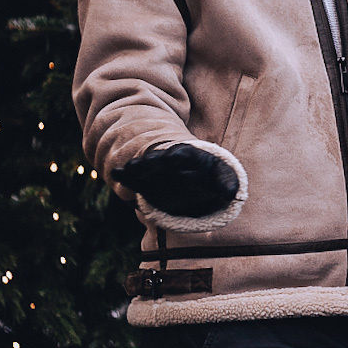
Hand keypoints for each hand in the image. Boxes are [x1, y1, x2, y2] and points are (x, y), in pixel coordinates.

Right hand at [119, 142, 239, 217]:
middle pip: (159, 159)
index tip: (172, 157)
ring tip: (130, 169)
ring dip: (137, 167)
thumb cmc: (208, 175)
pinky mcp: (143, 180)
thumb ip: (227, 184)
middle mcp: (168, 160)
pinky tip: (115, 173)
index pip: (183, 154)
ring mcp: (153, 168)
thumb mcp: (221, 177)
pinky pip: (131, 177)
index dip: (178, 155)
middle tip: (144, 163)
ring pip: (143, 166)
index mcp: (189, 155)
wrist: (191, 175)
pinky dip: (123, 174)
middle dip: (152, 161)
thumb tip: (232, 194)